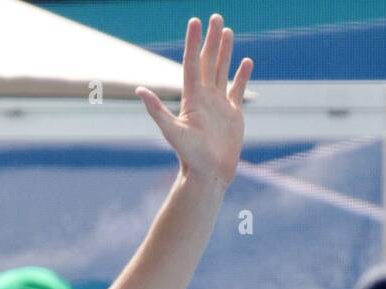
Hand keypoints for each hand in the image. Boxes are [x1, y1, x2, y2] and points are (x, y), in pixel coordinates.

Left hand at [136, 15, 252, 185]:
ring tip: (226, 31)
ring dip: (224, 51)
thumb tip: (139, 91)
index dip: (193, 42)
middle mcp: (204, 98)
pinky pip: (237, 89)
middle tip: (215, 17)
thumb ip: (156, 110)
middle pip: (207, 62)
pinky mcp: (233, 114)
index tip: (195, 21)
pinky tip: (246, 62)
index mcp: (191, 98)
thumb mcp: (172, 132)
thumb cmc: (189, 157)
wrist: (208, 174)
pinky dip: (242, 75)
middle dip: (211, 39)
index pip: (191, 63)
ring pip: (222, 71)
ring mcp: (219, 104)